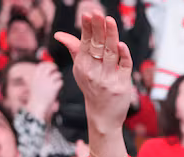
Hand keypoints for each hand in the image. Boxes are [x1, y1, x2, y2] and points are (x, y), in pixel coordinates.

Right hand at [26, 60, 63, 121]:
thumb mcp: (34, 84)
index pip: (42, 65)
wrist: (37, 105)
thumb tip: (42, 71)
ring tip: (58, 80)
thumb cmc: (36, 96)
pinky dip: (61, 83)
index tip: (51, 66)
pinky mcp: (54, 88)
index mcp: (36, 76)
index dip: (48, 64)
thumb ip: (38, 77)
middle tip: (56, 70)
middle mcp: (42, 77)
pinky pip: (60, 82)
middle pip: (50, 67)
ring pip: (57, 74)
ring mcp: (48, 82)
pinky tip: (59, 86)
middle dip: (55, 68)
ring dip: (59, 76)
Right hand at [54, 11, 133, 134]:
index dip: (87, 28)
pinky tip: (121, 44)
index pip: (85, 43)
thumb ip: (76, 50)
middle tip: (98, 13)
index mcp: (83, 66)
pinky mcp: (122, 85)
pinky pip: (124, 67)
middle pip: (97, 46)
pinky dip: (123, 55)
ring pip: (111, 53)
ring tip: (110, 21)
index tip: (88, 14)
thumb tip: (59, 34)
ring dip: (111, 36)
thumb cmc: (93, 89)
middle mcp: (94, 72)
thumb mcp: (81, 70)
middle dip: (98, 28)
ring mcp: (109, 79)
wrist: (103, 116)